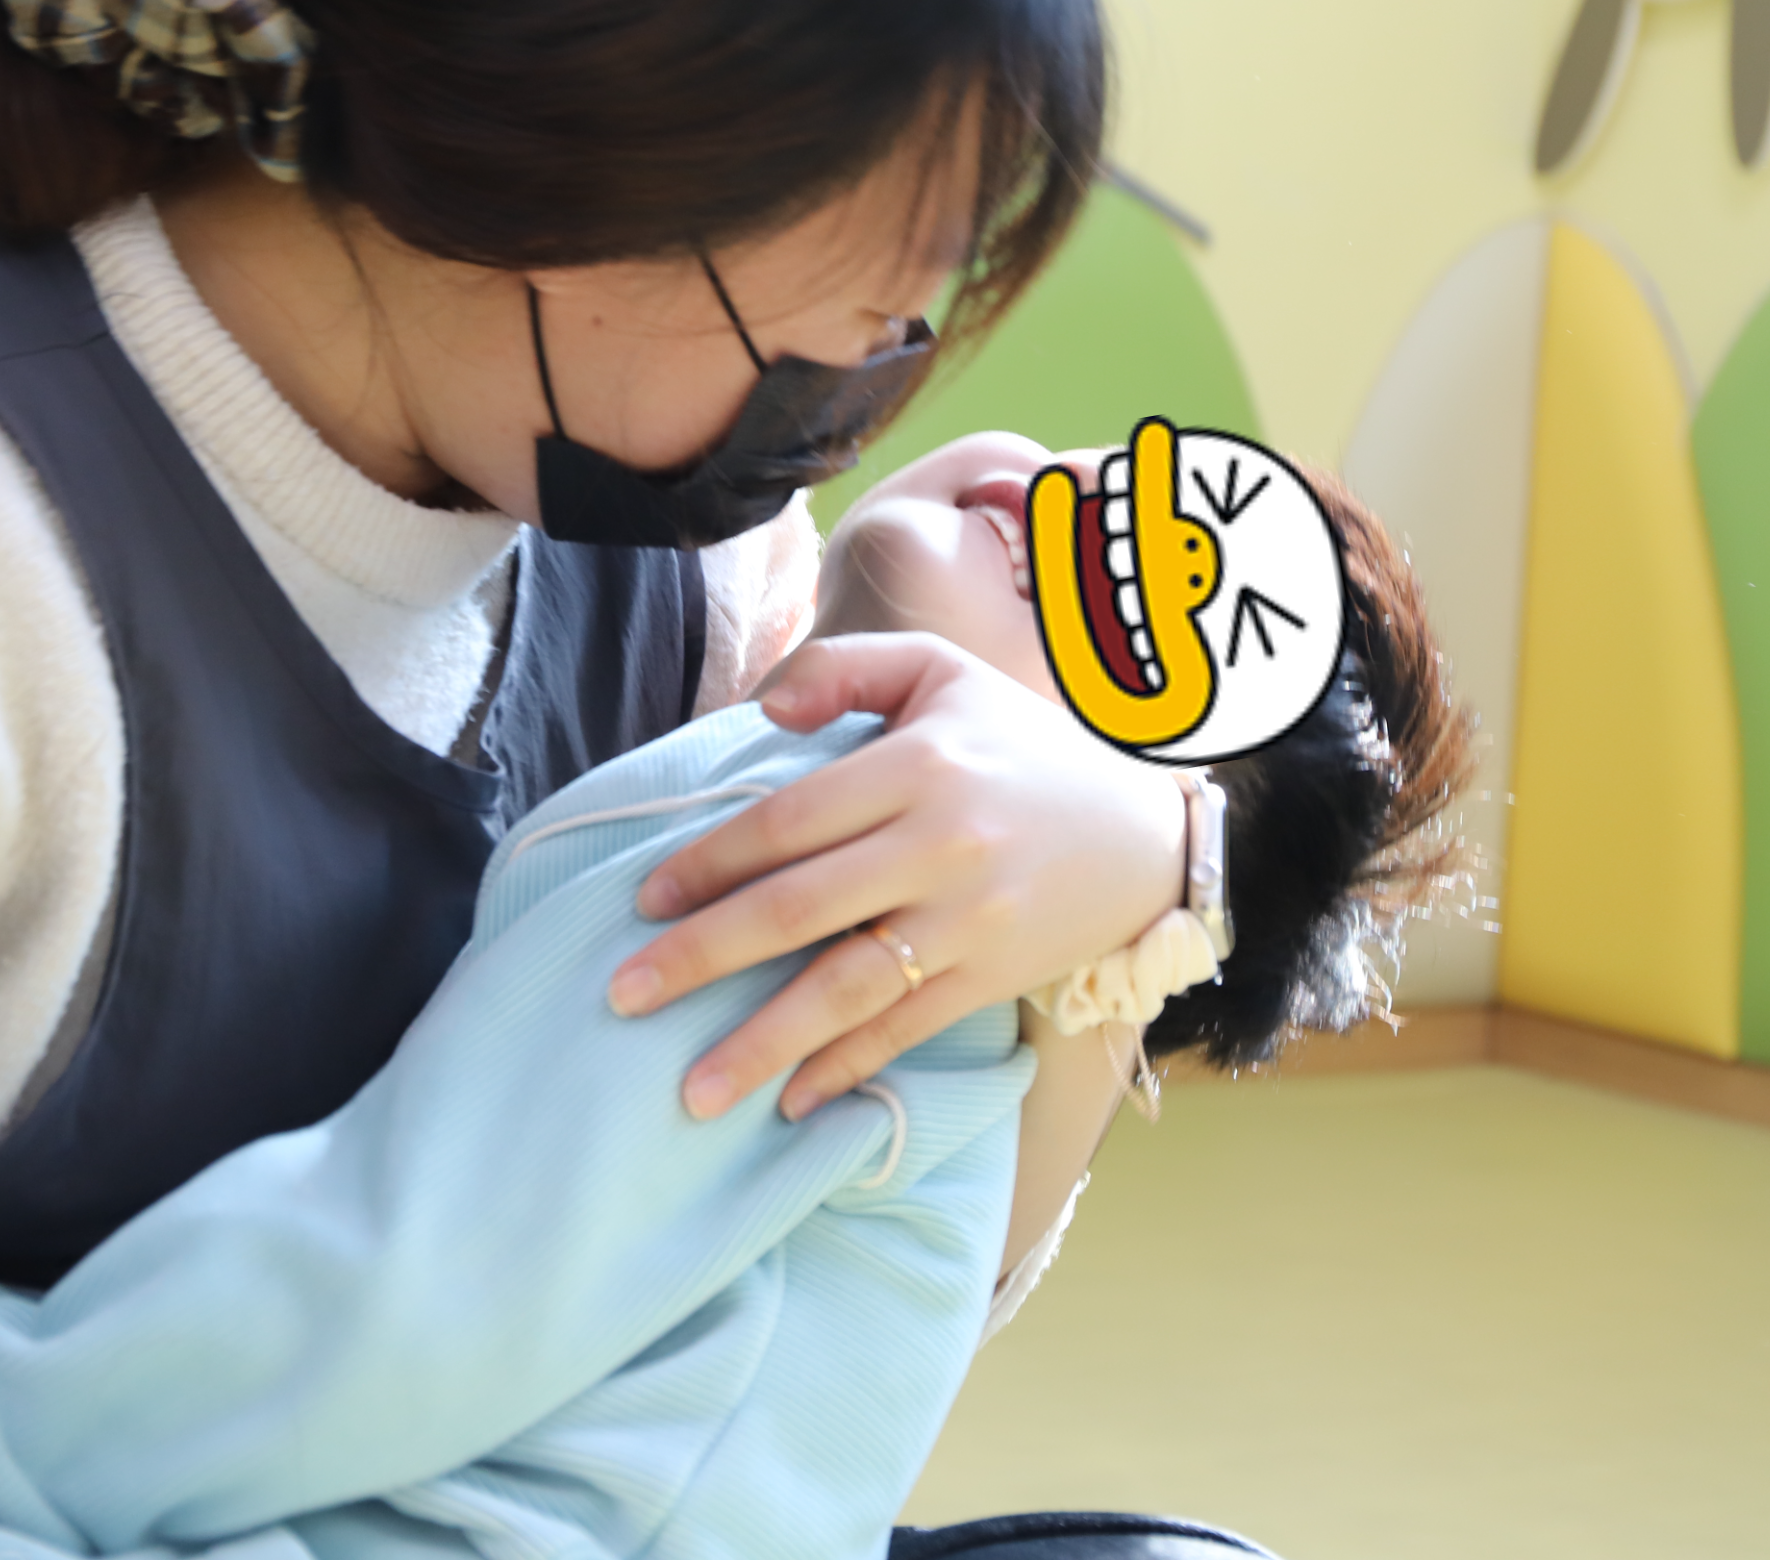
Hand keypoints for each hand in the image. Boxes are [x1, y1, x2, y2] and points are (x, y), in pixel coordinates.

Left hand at [605, 632, 1184, 1120]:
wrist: (1146, 830)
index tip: (644, 901)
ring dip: (762, 1042)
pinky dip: (845, 1068)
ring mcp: (968, 919)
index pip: (789, 819)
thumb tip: (761, 708)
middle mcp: (939, 845)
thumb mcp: (941, 673)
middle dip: (702, 957)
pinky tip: (787, 1102)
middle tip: (623, 995)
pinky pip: (905, 1029)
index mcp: (917, 763)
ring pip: (847, 987)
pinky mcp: (993, 976)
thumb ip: (844, 667)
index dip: (710, 862)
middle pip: (799, 909)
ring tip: (691, 1091)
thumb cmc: (1020, 745)